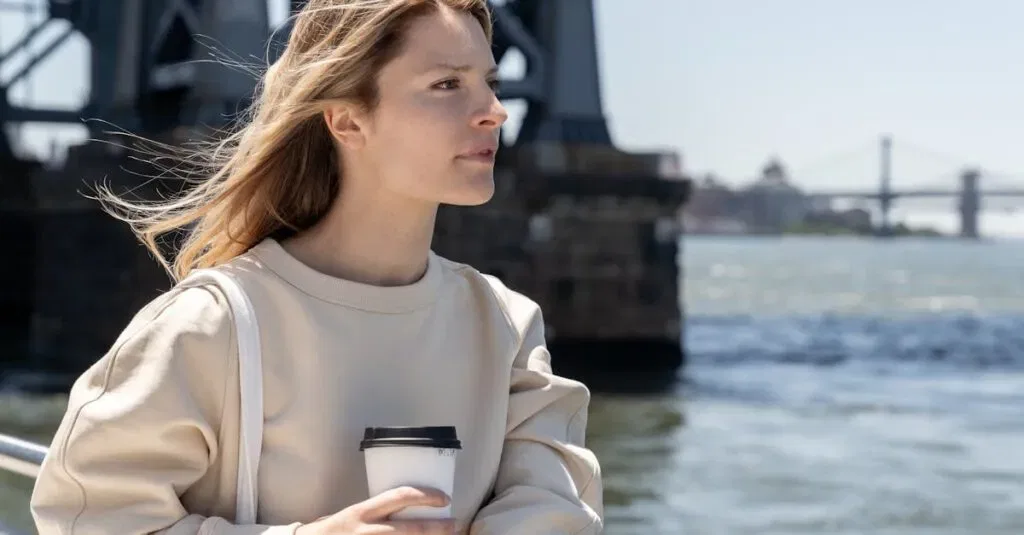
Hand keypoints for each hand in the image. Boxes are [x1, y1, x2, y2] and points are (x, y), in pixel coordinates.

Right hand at [295, 486, 454, 533]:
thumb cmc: (336, 530)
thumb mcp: (355, 514)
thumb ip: (379, 511)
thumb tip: (411, 506)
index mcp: (363, 511)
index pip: (400, 496)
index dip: (425, 496)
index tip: (444, 498)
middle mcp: (366, 530)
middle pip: (409, 528)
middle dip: (436, 527)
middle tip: (455, 523)